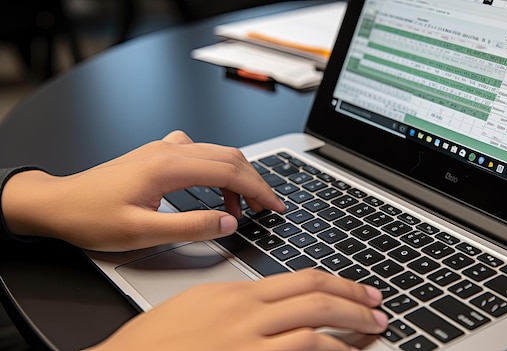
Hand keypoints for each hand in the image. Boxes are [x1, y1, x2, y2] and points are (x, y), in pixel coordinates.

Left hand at [1, 130, 284, 250]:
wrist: (57, 203)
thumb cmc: (91, 218)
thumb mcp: (142, 231)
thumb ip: (190, 226)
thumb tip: (229, 221)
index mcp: (169, 166)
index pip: (229, 172)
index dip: (258, 190)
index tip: (275, 207)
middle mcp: (169, 150)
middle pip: (228, 157)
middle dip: (255, 182)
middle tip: (269, 207)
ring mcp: (163, 148)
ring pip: (216, 153)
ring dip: (237, 176)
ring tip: (245, 205)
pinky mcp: (157, 154)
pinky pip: (199, 153)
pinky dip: (216, 168)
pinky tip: (212, 185)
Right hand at [87, 270, 387, 350]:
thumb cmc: (152, 342)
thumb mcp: (198, 307)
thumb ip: (241, 303)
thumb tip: (278, 305)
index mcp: (234, 293)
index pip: (301, 280)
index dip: (339, 284)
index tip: (359, 291)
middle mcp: (243, 315)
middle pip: (315, 299)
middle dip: (356, 303)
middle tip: (379, 310)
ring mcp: (245, 344)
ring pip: (314, 330)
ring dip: (352, 330)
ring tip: (373, 333)